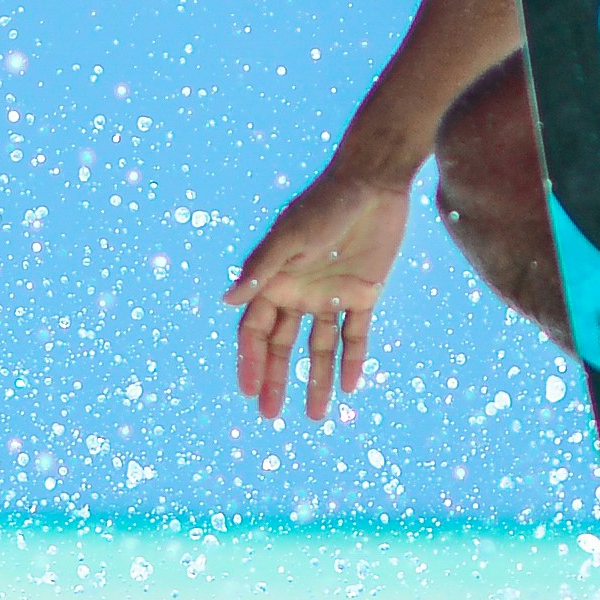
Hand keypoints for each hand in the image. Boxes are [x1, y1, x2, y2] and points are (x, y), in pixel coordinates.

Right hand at [225, 151, 416, 418]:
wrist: (372, 183)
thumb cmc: (324, 205)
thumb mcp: (291, 237)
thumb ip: (261, 269)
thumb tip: (227, 301)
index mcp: (274, 281)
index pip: (255, 330)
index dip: (250, 361)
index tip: (249, 392)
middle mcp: (298, 293)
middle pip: (283, 346)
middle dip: (277, 380)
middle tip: (271, 416)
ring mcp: (330, 295)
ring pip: (320, 347)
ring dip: (317, 380)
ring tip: (315, 416)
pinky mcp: (363, 293)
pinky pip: (355, 334)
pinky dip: (353, 359)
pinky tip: (352, 386)